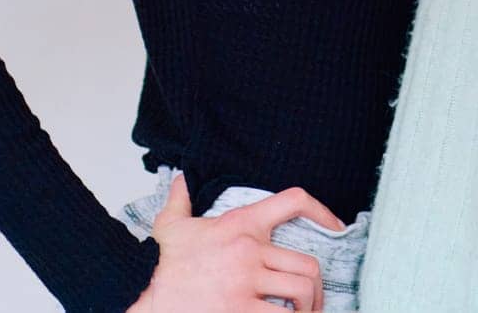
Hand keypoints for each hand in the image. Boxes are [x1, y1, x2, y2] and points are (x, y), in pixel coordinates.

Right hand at [128, 173, 342, 311]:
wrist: (139, 292)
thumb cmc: (159, 263)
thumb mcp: (171, 225)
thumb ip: (180, 200)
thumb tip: (179, 178)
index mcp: (241, 223)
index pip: (294, 200)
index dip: (323, 211)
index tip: (338, 227)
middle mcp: (249, 250)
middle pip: (308, 263)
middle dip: (317, 286)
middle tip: (313, 300)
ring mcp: (245, 282)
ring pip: (301, 290)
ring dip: (308, 306)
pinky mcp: (238, 311)